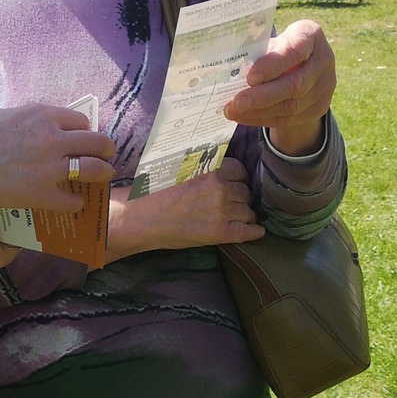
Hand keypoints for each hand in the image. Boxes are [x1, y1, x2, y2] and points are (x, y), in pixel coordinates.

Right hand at [0, 105, 115, 213]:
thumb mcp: (4, 115)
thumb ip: (27, 119)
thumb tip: (38, 125)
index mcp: (43, 116)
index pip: (80, 121)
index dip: (84, 131)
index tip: (83, 138)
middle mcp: (53, 139)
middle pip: (96, 142)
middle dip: (106, 149)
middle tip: (107, 156)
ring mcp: (50, 168)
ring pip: (94, 169)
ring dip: (103, 173)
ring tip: (104, 177)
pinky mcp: (43, 195)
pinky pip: (73, 201)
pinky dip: (76, 203)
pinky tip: (73, 203)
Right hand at [108, 156, 262, 258]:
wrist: (140, 217)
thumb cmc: (153, 191)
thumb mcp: (180, 165)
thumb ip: (202, 164)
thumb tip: (217, 166)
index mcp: (212, 169)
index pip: (239, 171)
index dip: (236, 179)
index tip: (231, 185)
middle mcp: (222, 188)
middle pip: (245, 191)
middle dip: (239, 197)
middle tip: (228, 203)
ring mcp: (223, 211)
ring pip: (248, 211)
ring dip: (244, 214)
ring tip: (235, 218)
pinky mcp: (221, 232)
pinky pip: (248, 232)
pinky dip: (254, 232)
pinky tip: (255, 231)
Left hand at [223, 17, 334, 155]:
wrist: (304, 65)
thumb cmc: (279, 48)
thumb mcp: (272, 42)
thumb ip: (258, 52)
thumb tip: (229, 69)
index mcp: (311, 35)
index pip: (296, 50)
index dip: (274, 65)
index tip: (250, 77)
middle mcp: (324, 60)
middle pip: (296, 85)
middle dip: (262, 96)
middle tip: (236, 102)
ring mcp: (326, 86)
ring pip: (292, 106)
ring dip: (259, 111)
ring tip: (233, 111)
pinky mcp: (320, 107)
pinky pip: (290, 118)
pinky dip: (263, 119)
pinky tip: (244, 117)